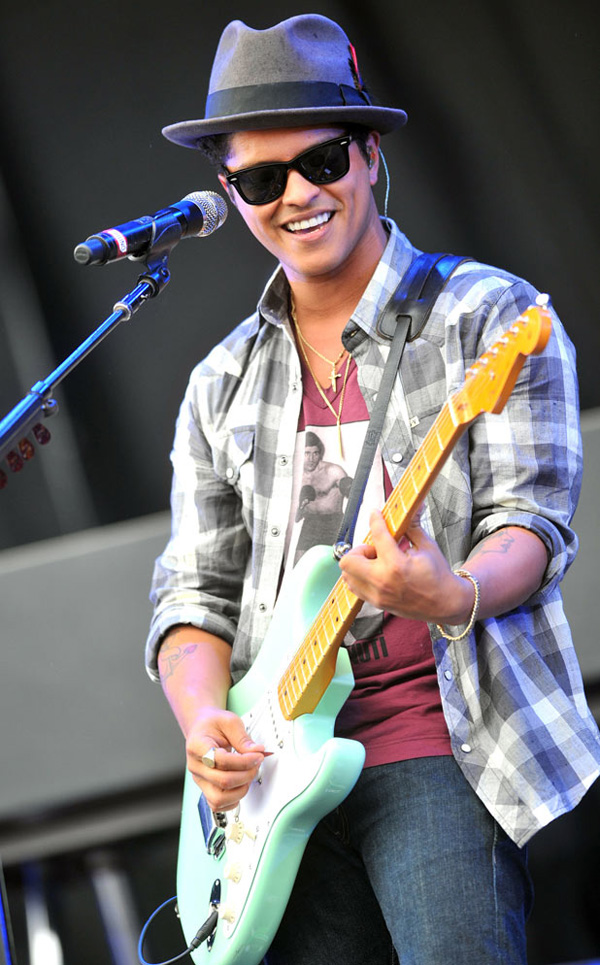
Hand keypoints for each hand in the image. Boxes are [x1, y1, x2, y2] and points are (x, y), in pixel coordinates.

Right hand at [186, 707, 266, 811]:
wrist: (202, 728)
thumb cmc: (213, 724)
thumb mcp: (229, 721)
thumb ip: (243, 738)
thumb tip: (257, 752)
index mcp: (197, 746)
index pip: (221, 760)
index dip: (244, 761)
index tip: (258, 755)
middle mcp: (196, 766)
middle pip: (222, 781)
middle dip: (246, 775)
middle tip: (256, 764)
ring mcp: (200, 779)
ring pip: (218, 799)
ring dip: (240, 790)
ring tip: (248, 776)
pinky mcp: (205, 788)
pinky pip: (217, 805)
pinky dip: (233, 800)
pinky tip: (240, 786)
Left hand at [338, 510, 472, 624]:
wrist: (445, 604)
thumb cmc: (438, 575)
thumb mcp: (427, 546)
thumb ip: (413, 526)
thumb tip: (414, 505)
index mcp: (396, 565)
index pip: (377, 535)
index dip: (375, 519)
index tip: (375, 513)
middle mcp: (382, 581)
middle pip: (348, 561)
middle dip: (359, 550)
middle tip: (375, 549)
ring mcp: (377, 595)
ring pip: (347, 575)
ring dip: (358, 564)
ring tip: (376, 562)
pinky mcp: (376, 603)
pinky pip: (354, 587)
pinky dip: (359, 577)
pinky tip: (375, 572)